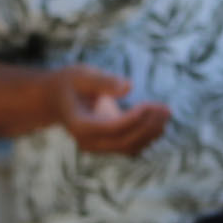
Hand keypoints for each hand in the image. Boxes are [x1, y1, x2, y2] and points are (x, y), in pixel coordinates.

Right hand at [53, 65, 169, 155]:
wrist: (56, 100)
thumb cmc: (70, 84)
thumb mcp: (81, 75)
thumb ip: (103, 81)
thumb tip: (129, 87)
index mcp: (80, 125)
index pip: (111, 128)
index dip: (133, 119)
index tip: (150, 105)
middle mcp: (88, 142)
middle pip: (124, 141)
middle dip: (148, 127)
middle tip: (166, 109)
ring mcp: (98, 147)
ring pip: (130, 148)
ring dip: (151, 133)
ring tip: (166, 112)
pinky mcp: (107, 146)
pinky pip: (131, 147)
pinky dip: (147, 137)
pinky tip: (159, 120)